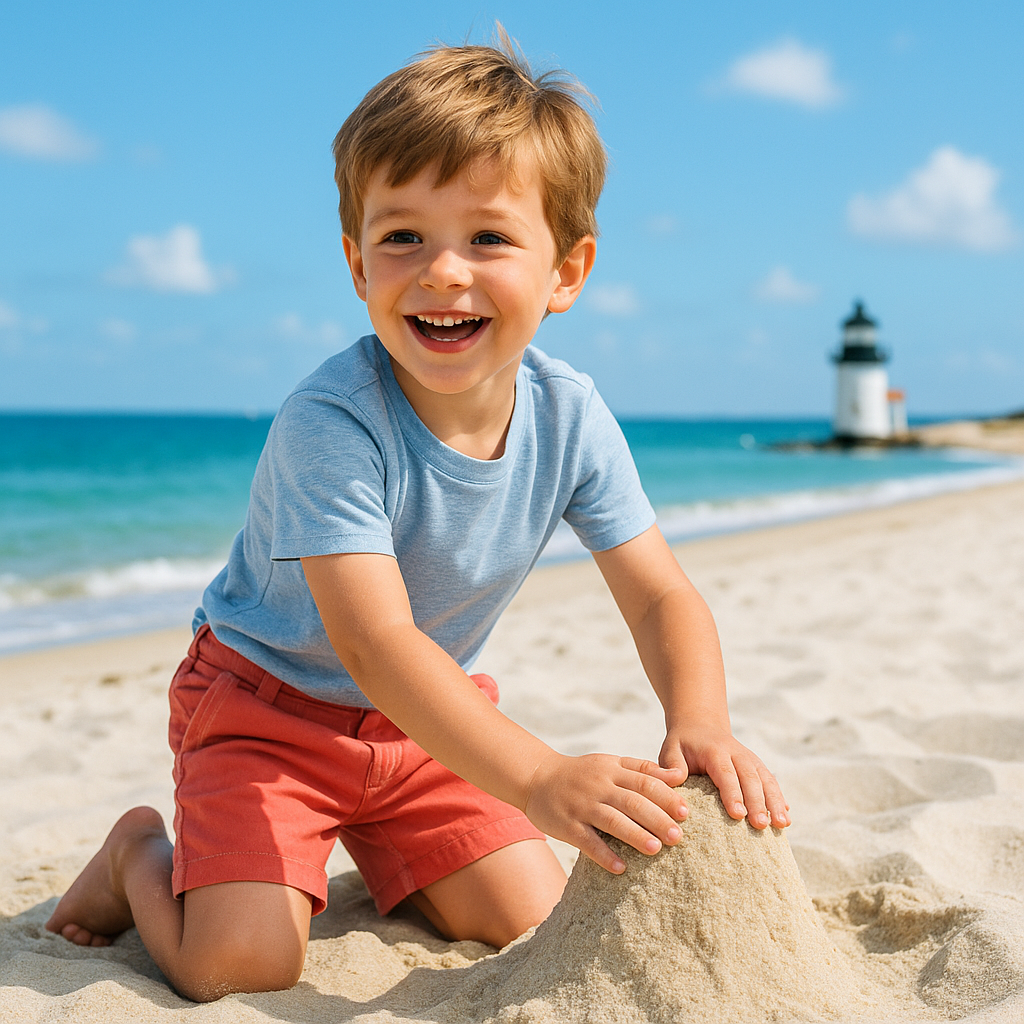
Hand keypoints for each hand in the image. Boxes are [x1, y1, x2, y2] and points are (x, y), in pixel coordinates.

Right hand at [523, 751, 687, 872]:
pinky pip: (587, 841)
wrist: (537, 777)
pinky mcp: (567, 824)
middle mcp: (598, 786)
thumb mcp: (610, 763)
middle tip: (678, 837)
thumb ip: (642, 768)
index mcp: (612, 769)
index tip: (686, 812)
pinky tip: (621, 868)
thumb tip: (678, 776)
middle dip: (657, 819)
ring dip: (635, 835)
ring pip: (612, 820)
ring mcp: (581, 805)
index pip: (644, 780)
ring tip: (656, 849)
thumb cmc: (582, 774)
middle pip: (632, 801)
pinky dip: (604, 855)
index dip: (666, 796)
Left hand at [659, 726, 789, 828]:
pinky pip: (771, 782)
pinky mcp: (757, 767)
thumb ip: (671, 764)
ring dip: (774, 802)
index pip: (725, 773)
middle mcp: (736, 753)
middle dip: (757, 802)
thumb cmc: (683, 744)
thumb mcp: (670, 749)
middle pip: (750, 778)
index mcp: (715, 750)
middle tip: (761, 826)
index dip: (732, 793)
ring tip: (782, 824)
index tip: (738, 815)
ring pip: (766, 780)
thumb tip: (675, 780)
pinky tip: (785, 817)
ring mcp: (750, 759)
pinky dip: (779, 798)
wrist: (700, 726)